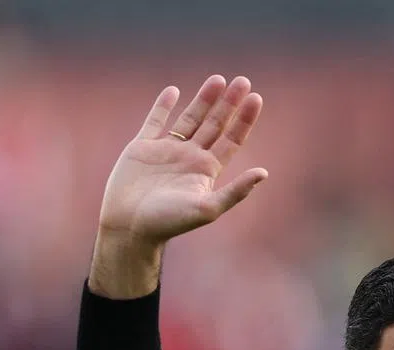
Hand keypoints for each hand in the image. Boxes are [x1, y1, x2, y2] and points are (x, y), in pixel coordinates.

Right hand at [97, 75, 267, 249]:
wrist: (130, 227)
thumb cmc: (169, 222)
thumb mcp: (208, 208)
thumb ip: (236, 191)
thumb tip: (264, 173)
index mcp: (206, 170)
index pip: (232, 140)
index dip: (244, 120)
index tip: (256, 98)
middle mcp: (189, 158)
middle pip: (215, 124)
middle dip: (229, 103)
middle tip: (243, 81)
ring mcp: (166, 151)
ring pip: (189, 119)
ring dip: (204, 100)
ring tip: (218, 79)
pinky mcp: (141, 148)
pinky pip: (154, 122)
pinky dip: (163, 106)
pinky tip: (173, 91)